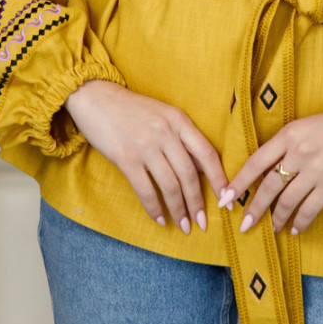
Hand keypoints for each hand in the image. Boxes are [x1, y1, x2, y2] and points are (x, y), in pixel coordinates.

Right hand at [65, 80, 228, 233]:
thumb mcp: (163, 115)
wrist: (96, 97)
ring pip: (170, 185)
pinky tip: (160, 218)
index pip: (207, 153)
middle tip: (202, 222)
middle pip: (190, 174)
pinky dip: (155, 208)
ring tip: (183, 225)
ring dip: (179, 209)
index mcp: (179, 119)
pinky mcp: (126, 158)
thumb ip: (181, 137)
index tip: (226, 198)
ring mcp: (146, 146)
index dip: (219, 178)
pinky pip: (146, 190)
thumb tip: (200, 169)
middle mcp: (166, 132)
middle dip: (197, 202)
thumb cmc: (131, 109)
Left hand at [219, 102, 322, 235]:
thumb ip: (286, 145)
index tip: (225, 198)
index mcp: (289, 134)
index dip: (238, 182)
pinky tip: (295, 229)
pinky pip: (310, 208)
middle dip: (254, 208)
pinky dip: (300, 221)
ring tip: (271, 228)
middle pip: (268, 185)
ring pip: (287, 200)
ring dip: (276, 218)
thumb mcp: (306, 126)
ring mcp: (316, 169)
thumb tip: (266, 170)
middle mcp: (299, 152)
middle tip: (243, 225)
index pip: (256, 161)